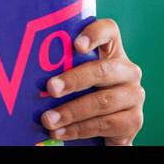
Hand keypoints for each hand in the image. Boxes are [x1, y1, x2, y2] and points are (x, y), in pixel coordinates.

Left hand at [39, 18, 143, 144]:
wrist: (107, 129)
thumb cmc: (83, 94)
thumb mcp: (75, 78)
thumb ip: (63, 68)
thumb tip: (29, 69)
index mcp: (112, 52)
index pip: (109, 31)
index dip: (95, 33)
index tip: (76, 45)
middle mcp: (128, 71)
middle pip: (103, 69)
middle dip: (74, 80)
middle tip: (51, 88)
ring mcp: (134, 96)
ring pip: (102, 101)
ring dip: (71, 112)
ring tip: (48, 119)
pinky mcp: (134, 121)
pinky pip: (105, 124)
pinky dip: (79, 130)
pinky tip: (62, 132)